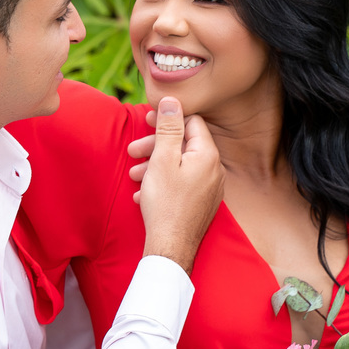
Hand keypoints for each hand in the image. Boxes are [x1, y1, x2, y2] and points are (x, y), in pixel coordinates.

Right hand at [136, 97, 224, 274]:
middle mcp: (214, 170)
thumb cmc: (165, 204)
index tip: (147, 123)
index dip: (168, 120)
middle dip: (156, 146)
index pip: (191, 122)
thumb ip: (169, 128)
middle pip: (184, 145)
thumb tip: (172, 100)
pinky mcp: (202, 204)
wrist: (170, 248)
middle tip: (134, 150)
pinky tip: (145, 194)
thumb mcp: (163, 160)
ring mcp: (210, 189)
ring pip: (180, 166)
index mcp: (208, 155)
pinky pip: (182, 184)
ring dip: (155, 166)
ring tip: (135, 175)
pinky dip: (163, 183)